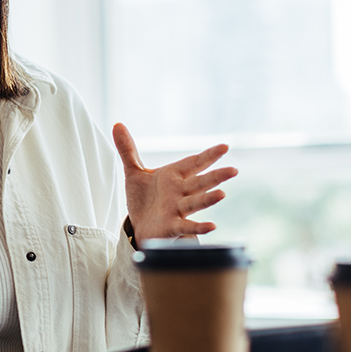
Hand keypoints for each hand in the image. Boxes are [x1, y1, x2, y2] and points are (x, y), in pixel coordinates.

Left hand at [113, 123, 236, 238]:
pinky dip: (199, 227)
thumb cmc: (143, 198)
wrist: (138, 225)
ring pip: (195, 203)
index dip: (209, 155)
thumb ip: (128, 149)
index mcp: (174, 176)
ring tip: (222, 194)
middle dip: (216, 176)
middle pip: (200, 182)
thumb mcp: (134, 172)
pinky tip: (212, 226)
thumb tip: (117, 125)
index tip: (224, 147)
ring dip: (208, 199)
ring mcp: (178, 209)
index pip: (194, 163)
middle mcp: (180, 192)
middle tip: (234, 170)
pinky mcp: (172, 226)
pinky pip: (187, 226)